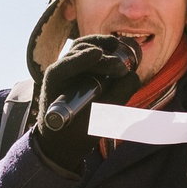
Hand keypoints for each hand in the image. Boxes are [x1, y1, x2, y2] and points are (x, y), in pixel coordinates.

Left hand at [32, 33, 140, 175]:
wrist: (62, 142)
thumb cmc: (75, 135)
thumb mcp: (96, 122)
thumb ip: (115, 99)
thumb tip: (132, 76)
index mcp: (54, 87)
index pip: (65, 67)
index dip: (81, 59)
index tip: (98, 54)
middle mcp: (57, 73)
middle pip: (76, 53)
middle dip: (100, 57)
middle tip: (121, 68)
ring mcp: (66, 69)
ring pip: (81, 47)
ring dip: (99, 45)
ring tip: (117, 48)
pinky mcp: (76, 68)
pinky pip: (87, 52)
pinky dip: (100, 46)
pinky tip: (115, 46)